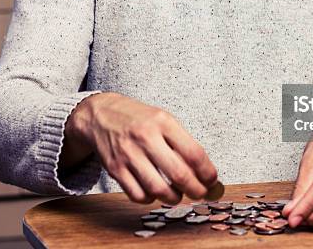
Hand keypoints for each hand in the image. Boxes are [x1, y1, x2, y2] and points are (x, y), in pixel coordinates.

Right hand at [62, 92, 217, 203]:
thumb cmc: (138, 119)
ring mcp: (128, 154)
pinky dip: (150, 199)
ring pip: (158, 189)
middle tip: (201, 194)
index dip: (208, 172)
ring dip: (174, 198)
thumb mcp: (163, 119)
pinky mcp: (115, 168)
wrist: (100, 114)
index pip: (194, 153)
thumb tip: (204, 172)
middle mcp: (146, 138)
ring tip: (178, 195)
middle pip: (179, 174)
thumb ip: (182, 142)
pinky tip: (154, 193)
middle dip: (196, 190)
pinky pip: (137, 195)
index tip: (212, 180)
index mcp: (163, 122)